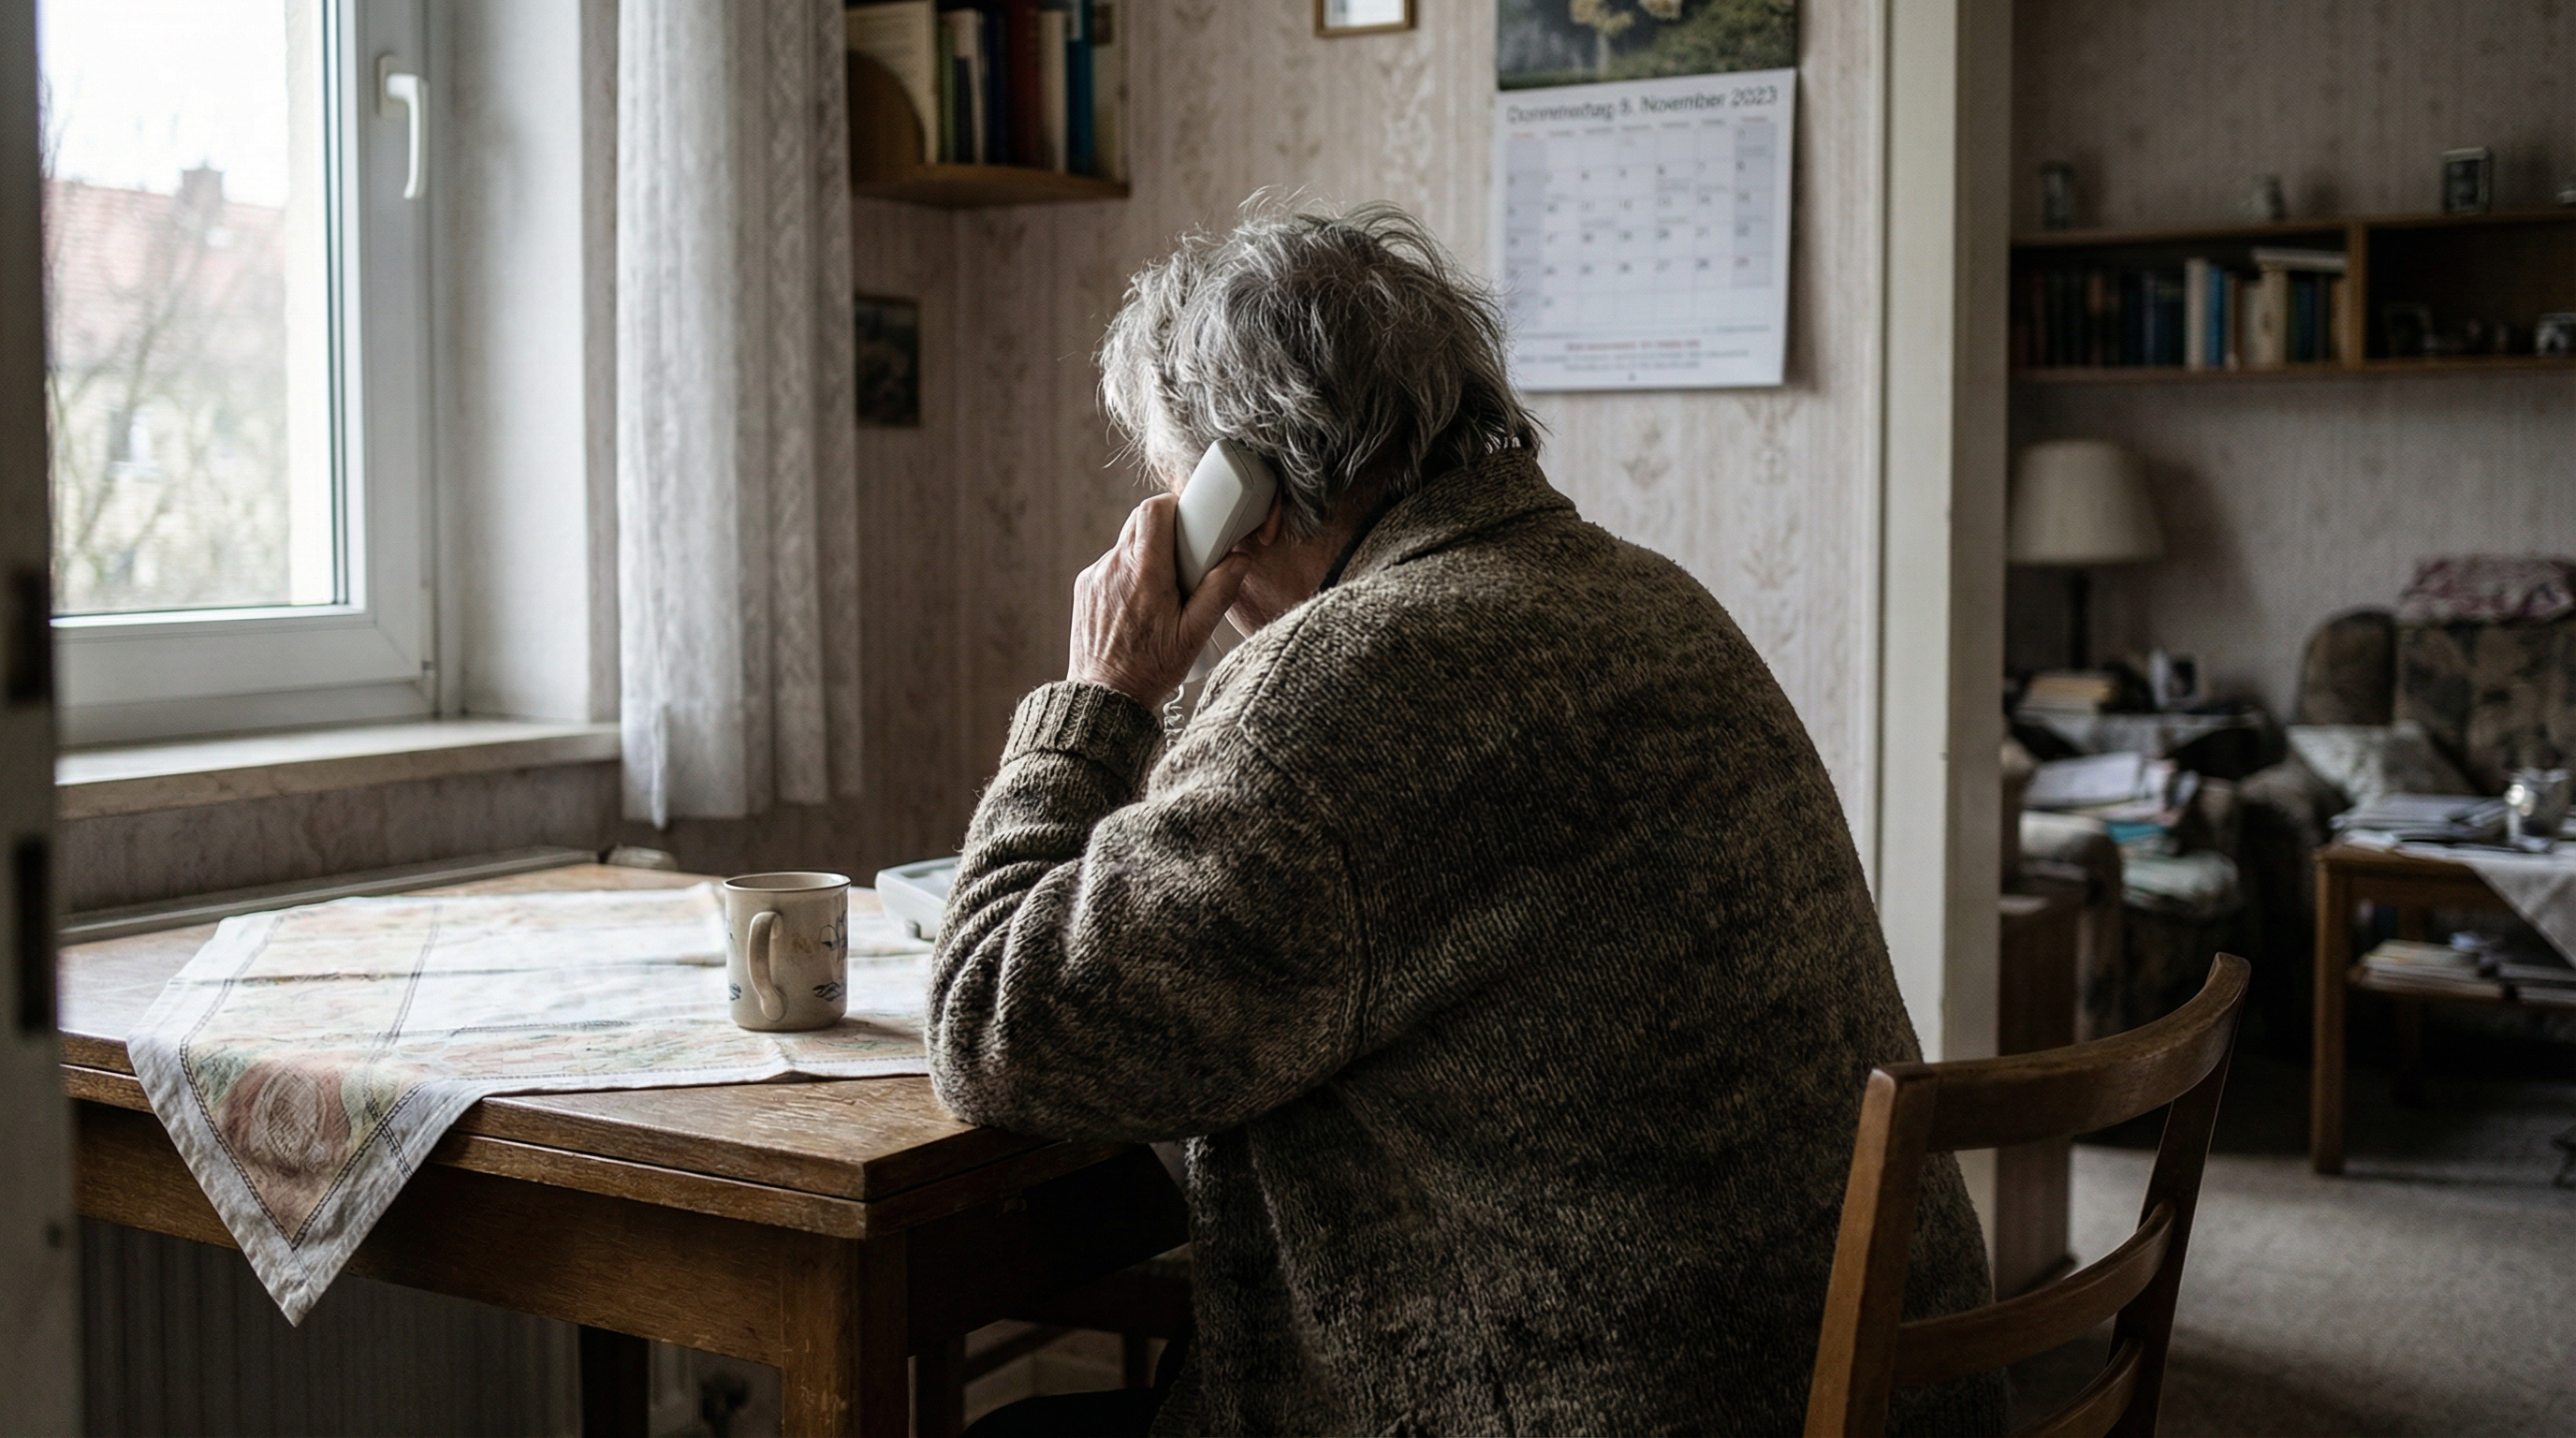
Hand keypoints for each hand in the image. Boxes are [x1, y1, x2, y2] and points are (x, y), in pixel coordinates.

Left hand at [1068, 494, 1252, 706]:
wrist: (1105, 696)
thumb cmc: (1151, 669)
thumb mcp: (1195, 635)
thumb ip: (1219, 591)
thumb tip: (1238, 560)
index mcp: (1145, 573)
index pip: (1154, 510)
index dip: (1174, 507)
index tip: (1190, 522)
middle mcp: (1114, 567)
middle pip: (1140, 522)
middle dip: (1165, 531)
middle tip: (1184, 560)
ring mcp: (1095, 576)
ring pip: (1125, 545)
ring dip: (1146, 557)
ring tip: (1161, 592)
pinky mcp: (1084, 588)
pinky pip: (1111, 566)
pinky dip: (1128, 575)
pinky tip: (1138, 605)